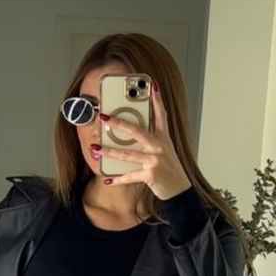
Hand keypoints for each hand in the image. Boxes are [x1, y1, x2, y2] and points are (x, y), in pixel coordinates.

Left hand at [98, 83, 192, 200]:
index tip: (152, 85)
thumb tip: (131, 135)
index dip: (157, 100)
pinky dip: (117, 179)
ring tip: (95, 148)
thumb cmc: (170, 170)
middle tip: (104, 117)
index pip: (161, 115)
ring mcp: (155, 161)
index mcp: (164, 139)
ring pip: (128, 154)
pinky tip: (107, 179)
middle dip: (119, 123)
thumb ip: (152, 141)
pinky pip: (130, 176)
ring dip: (109, 152)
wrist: (180, 190)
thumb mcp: (165, 152)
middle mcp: (159, 147)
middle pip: (137, 131)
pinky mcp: (150, 175)